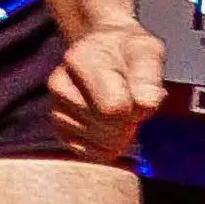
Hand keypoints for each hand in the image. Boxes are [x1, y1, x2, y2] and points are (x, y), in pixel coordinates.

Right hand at [49, 17, 168, 150]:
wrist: (105, 50)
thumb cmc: (127, 52)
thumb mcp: (146, 50)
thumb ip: (148, 75)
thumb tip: (146, 102)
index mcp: (79, 59)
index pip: (113, 107)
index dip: (136, 107)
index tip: (140, 93)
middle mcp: (59, 83)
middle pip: (106, 127)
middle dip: (128, 121)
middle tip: (131, 103)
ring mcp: (56, 107)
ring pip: (98, 143)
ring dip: (118, 134)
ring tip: (120, 112)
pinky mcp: (59, 127)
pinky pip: (88, 153)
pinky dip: (106, 146)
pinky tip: (111, 128)